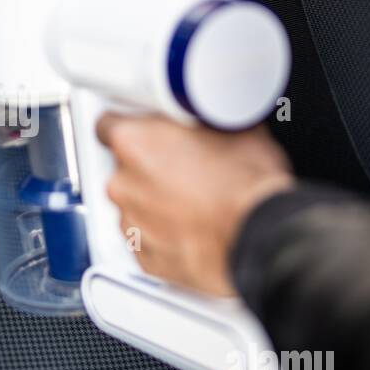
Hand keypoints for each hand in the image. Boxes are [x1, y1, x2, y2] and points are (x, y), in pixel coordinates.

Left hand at [96, 114, 293, 296]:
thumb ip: (200, 117)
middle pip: (123, 166)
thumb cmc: (247, 185)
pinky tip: (192, 226)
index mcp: (133, 142)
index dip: (132, 125)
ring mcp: (131, 222)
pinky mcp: (145, 256)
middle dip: (148, 165)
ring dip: (155, 200)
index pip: (108, 124)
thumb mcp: (230, 126)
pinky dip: (163, 233)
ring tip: (194, 200)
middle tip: (185, 165)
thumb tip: (206, 113)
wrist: (262, 237)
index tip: (147, 129)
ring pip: (134, 204)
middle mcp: (123, 183)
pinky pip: (146, 238)